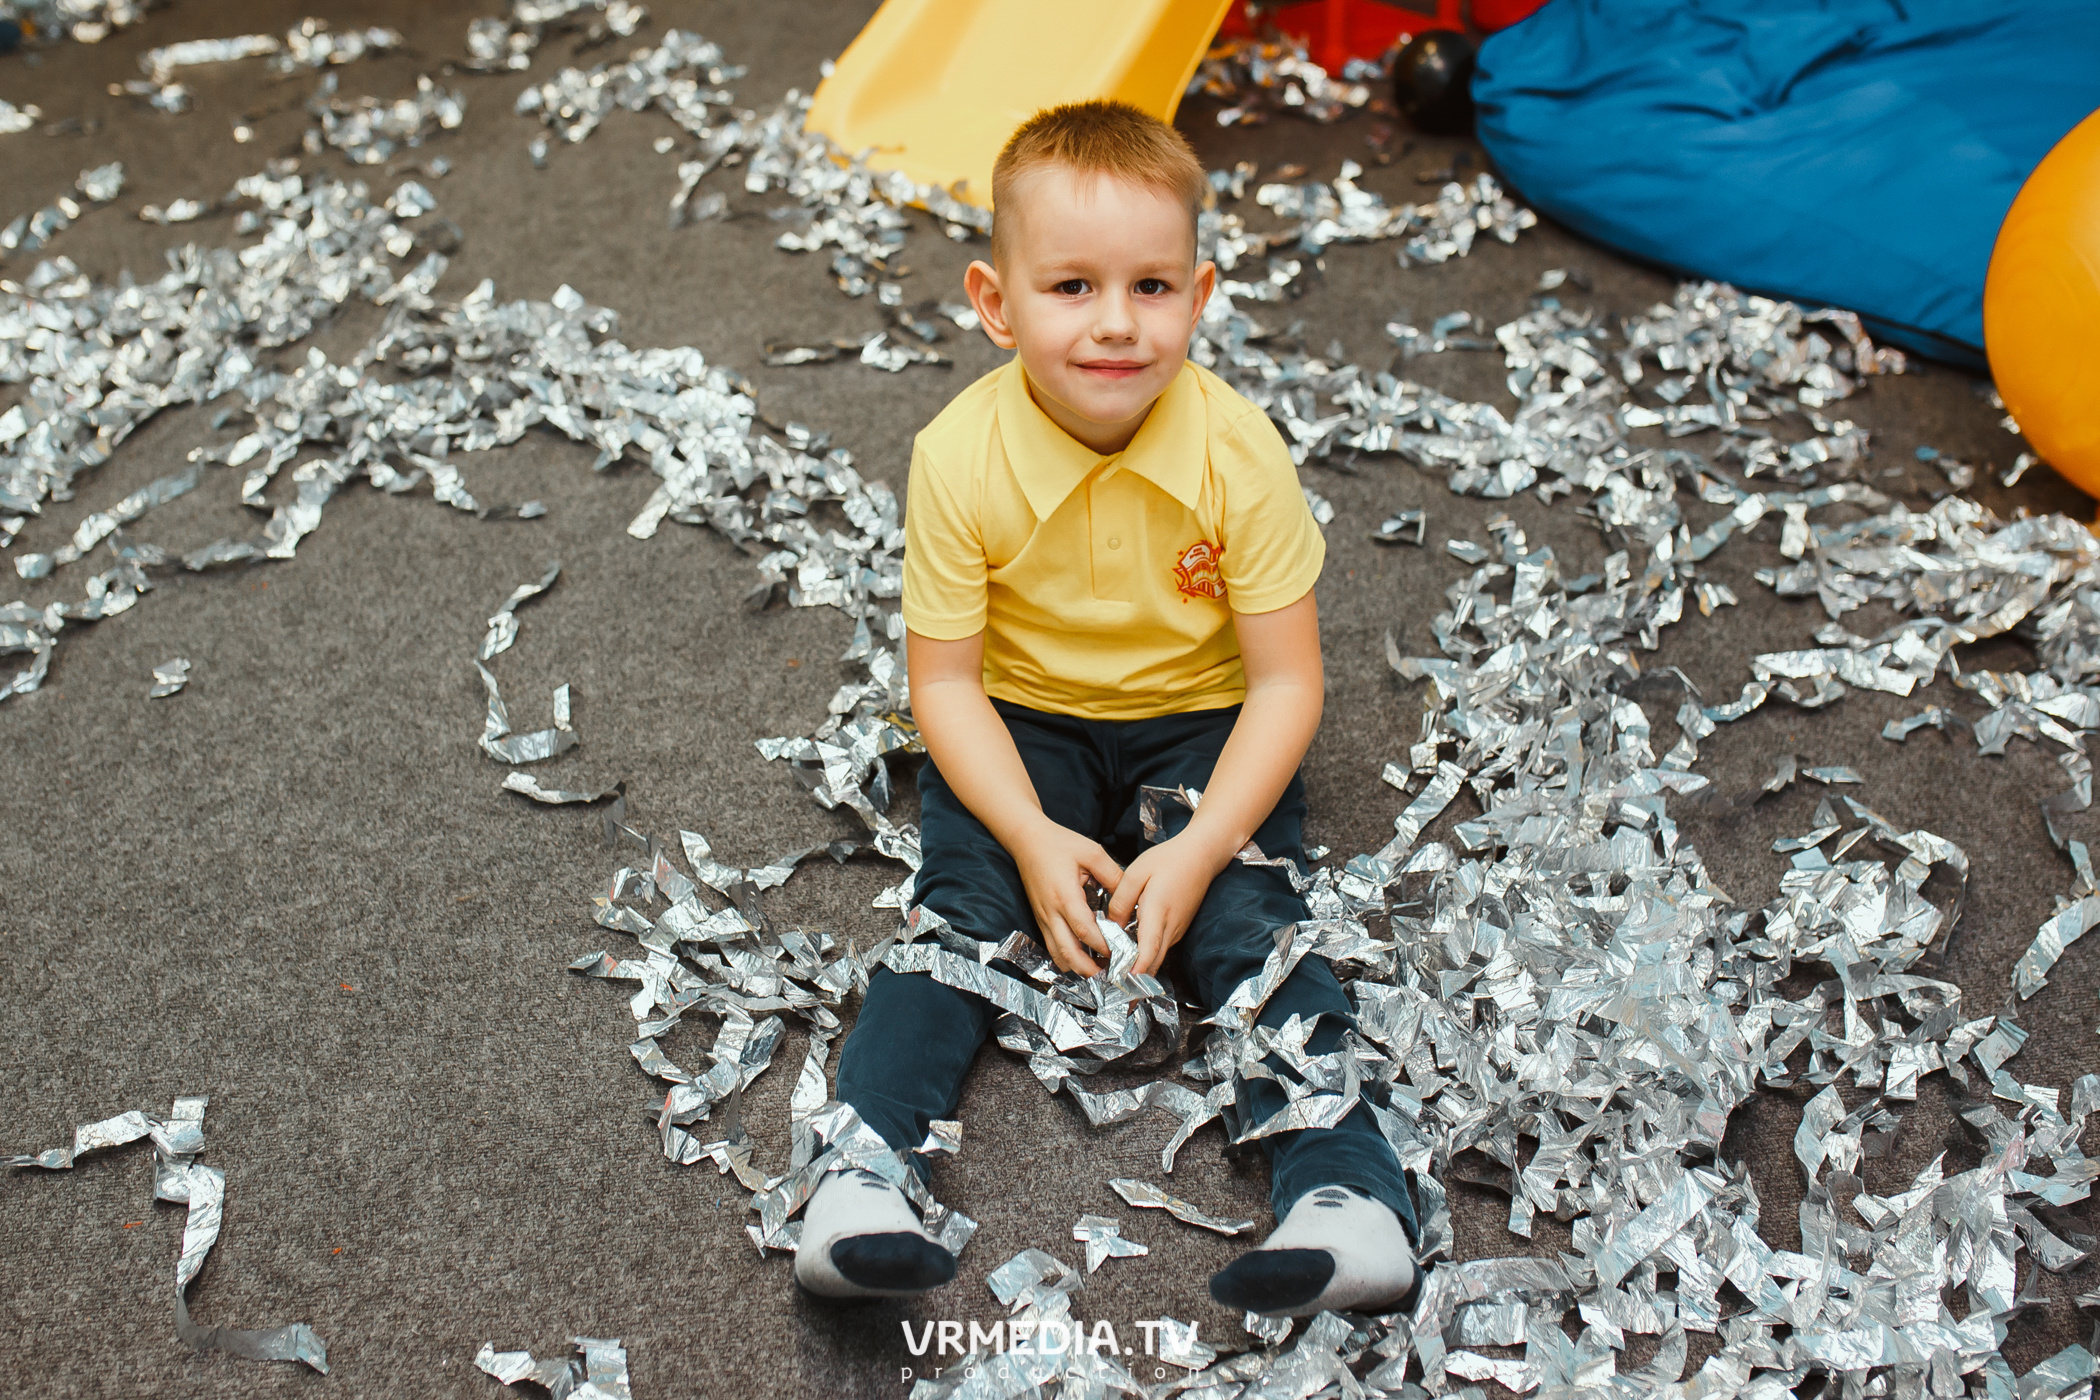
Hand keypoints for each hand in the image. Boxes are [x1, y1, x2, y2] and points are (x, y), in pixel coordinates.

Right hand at [1010, 816, 1124, 975]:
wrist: (1027, 840)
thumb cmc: (1060, 844)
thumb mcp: (1092, 852)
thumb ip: (1114, 875)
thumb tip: (1132, 898)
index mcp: (1066, 896)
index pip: (1085, 930)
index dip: (1103, 946)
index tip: (1121, 952)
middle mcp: (1051, 912)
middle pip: (1068, 951)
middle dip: (1088, 968)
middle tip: (1109, 976)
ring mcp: (1043, 917)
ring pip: (1056, 953)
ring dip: (1076, 967)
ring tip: (1097, 972)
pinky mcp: (1040, 918)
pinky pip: (1051, 945)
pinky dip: (1065, 957)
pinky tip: (1081, 959)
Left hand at [1106, 832, 1232, 976]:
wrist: (1201, 855)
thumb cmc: (1169, 860)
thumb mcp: (1137, 872)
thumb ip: (1120, 900)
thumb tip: (1111, 925)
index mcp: (1158, 912)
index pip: (1148, 949)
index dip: (1137, 970)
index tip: (1124, 985)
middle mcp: (1171, 927)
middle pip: (1153, 963)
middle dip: (1136, 983)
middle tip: (1115, 996)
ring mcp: (1177, 929)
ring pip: (1157, 958)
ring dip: (1140, 971)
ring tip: (1118, 981)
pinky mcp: (1178, 928)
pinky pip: (1161, 948)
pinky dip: (1147, 958)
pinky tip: (1131, 958)